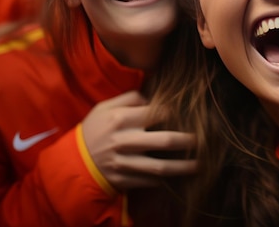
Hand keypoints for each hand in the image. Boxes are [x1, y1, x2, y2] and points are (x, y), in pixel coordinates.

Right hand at [81, 91, 197, 190]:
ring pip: (161, 167)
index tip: (190, 115)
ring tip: (201, 164)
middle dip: (189, 141)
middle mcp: (124, 141)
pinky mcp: (124, 181)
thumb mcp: (105, 107)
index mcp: (121, 119)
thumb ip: (130, 98)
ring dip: (184, 167)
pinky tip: (178, 176)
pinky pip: (150, 181)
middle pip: (166, 141)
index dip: (177, 114)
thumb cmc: (94, 129)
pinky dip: (165, 179)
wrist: (73, 162)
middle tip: (205, 140)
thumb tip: (154, 97)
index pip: (158, 114)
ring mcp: (124, 164)